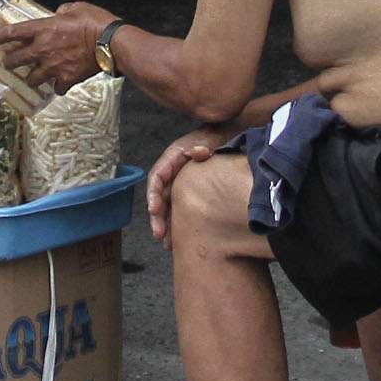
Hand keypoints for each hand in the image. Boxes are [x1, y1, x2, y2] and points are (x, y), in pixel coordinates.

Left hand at [0, 3, 118, 91]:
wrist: (110, 43)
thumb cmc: (94, 21)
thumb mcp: (75, 7)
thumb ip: (62, 11)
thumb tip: (59, 15)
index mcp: (43, 29)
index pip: (13, 33)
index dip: (0, 37)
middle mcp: (43, 49)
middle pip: (16, 60)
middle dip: (9, 63)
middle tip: (9, 63)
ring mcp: (53, 67)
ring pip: (32, 79)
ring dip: (30, 79)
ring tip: (32, 78)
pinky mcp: (66, 79)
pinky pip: (56, 88)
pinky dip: (56, 87)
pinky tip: (58, 85)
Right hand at [146, 124, 234, 241]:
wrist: (227, 137)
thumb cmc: (214, 138)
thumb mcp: (207, 139)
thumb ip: (201, 146)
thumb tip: (199, 152)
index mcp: (172, 159)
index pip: (157, 177)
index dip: (153, 194)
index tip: (154, 209)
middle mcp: (172, 172)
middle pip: (159, 197)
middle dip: (157, 217)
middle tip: (159, 233)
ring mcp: (179, 183)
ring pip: (168, 207)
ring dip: (166, 224)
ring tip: (167, 243)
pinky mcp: (188, 191)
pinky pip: (179, 208)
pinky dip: (177, 223)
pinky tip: (179, 239)